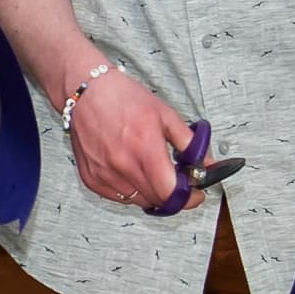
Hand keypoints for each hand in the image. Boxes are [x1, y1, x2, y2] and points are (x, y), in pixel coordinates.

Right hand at [62, 66, 195, 210]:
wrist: (87, 92)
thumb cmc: (124, 99)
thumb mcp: (165, 115)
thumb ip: (189, 143)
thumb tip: (208, 165)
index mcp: (144, 148)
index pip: (170, 193)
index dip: (188, 198)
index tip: (196, 194)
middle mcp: (122, 165)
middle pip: (157, 200)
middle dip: (173, 194)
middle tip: (178, 180)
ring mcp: (104, 174)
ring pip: (138, 201)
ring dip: (152, 193)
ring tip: (153, 173)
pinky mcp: (91, 178)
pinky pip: (118, 197)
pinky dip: (131, 190)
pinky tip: (133, 172)